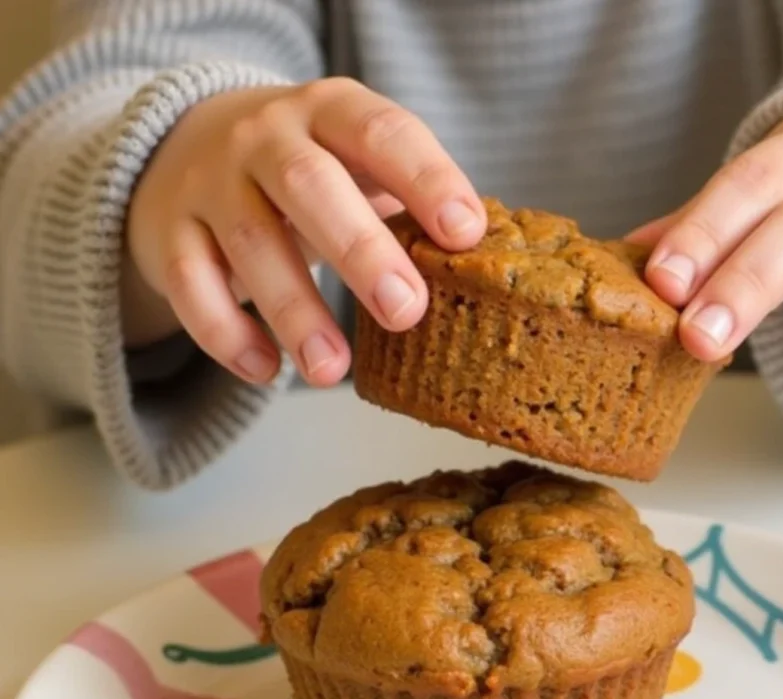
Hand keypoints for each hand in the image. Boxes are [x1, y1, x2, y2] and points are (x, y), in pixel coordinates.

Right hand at [124, 79, 485, 385]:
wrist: (183, 147)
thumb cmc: (304, 173)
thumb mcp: (353, 162)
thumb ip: (405, 200)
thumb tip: (484, 268)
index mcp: (329, 112)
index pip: (383, 133)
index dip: (426, 179)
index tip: (465, 233)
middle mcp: (263, 137)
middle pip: (310, 186)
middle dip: (362, 251)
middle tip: (406, 312)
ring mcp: (209, 182)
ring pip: (249, 242)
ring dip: (294, 311)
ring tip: (331, 371)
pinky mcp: (168, 232)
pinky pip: (189, 285)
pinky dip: (225, 333)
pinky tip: (266, 371)